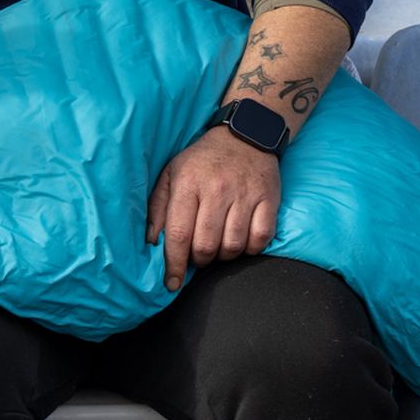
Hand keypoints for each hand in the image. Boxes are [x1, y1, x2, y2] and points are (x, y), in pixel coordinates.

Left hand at [146, 128, 279, 291]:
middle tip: (198, 257)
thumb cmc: (202, 161)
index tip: (171, 283)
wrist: (245, 136)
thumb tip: (150, 242)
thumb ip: (158, 207)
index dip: (174, 264)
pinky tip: (241, 242)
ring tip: (217, 249)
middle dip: (199, 261)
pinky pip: (260, 239)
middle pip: (206, 244)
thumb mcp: (171, 174)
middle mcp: (216, 189)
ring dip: (223, 257)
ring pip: (233, 246)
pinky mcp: (268, 199)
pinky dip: (250, 249)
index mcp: (187, 183)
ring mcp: (244, 194)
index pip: (178, 233)